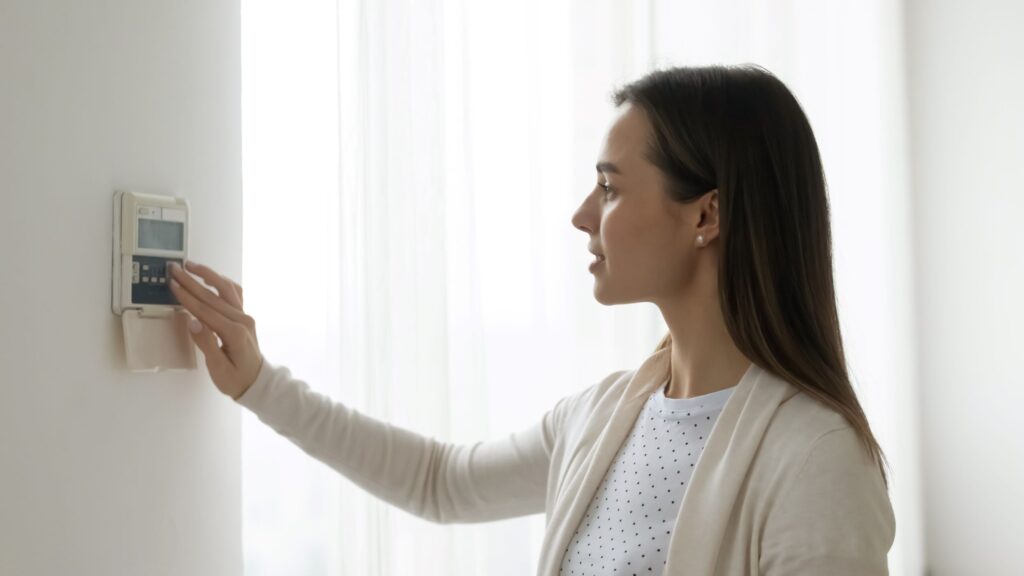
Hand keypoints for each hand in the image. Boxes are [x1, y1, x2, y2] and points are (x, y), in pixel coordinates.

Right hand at [168, 261, 262, 399]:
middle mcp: (242, 320)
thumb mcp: (218, 368)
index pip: (206, 310)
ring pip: (226, 289)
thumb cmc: (236, 380)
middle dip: (192, 281)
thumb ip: (207, 344)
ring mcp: (245, 316)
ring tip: (191, 266)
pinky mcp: (244, 316)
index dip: (187, 296)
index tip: (173, 284)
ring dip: (208, 275)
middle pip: (213, 296)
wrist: (257, 383)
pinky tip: (210, 277)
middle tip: (175, 269)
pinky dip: (221, 282)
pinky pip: (234, 294)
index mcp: (234, 332)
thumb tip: (192, 322)